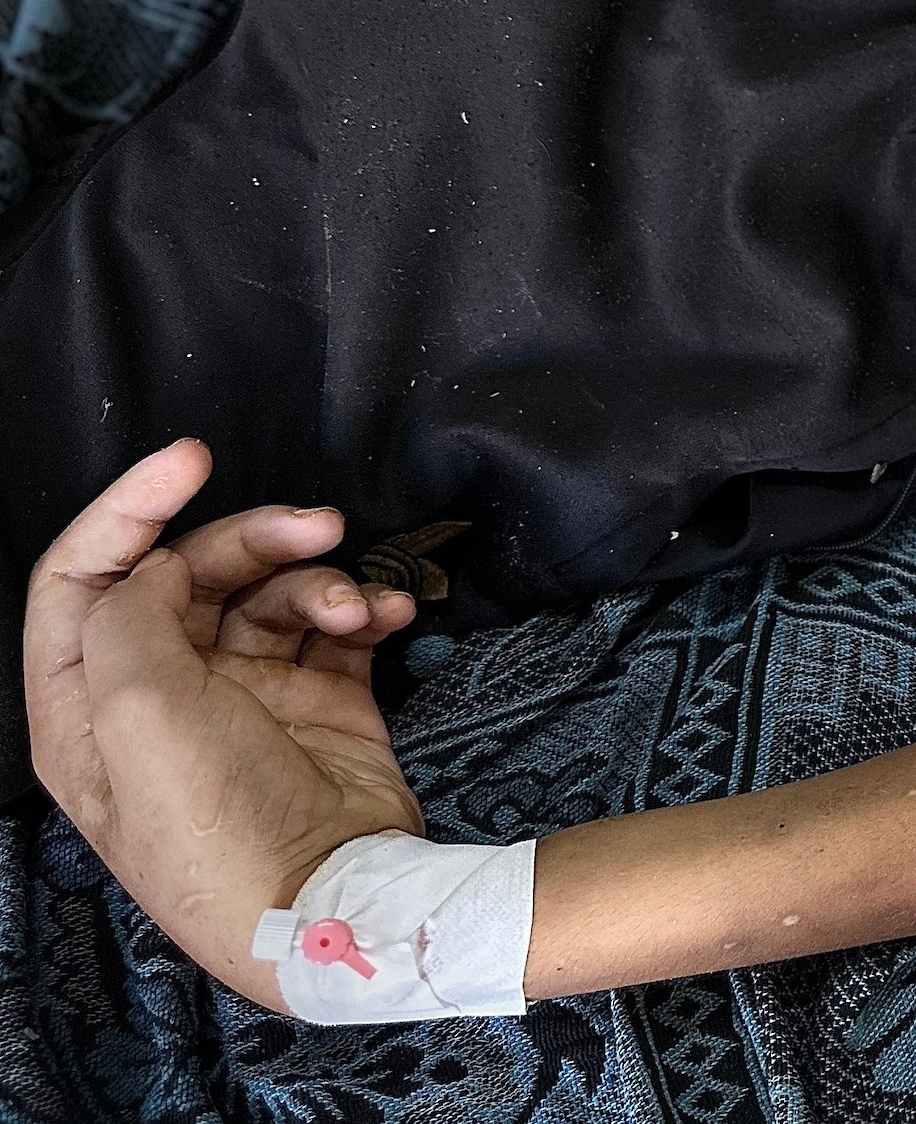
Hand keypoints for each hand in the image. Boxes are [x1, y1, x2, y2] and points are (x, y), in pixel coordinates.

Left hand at [24, 441, 422, 1012]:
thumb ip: (129, 616)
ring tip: (358, 607)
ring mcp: (245, 698)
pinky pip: (338, 627)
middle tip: (318, 525)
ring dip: (320, 582)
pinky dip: (366, 609)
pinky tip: (390, 616)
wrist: (337, 901)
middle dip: (254, 538)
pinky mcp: (322, 703)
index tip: (190, 458)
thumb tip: (160, 567)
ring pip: (271, 594)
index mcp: (88, 705)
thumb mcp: (138, 715)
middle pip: (190, 574)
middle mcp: (161, 694)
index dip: (127, 508)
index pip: (82, 579)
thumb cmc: (215, 820)